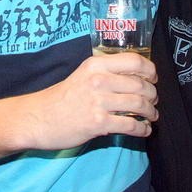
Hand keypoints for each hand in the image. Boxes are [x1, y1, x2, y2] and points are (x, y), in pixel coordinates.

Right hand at [22, 52, 158, 149]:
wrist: (38, 118)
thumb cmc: (63, 96)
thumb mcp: (83, 74)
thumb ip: (106, 72)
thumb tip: (136, 77)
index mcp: (96, 64)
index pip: (135, 61)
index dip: (150, 71)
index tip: (153, 79)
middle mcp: (99, 80)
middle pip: (141, 85)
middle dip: (152, 95)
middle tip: (153, 101)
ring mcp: (99, 102)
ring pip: (139, 105)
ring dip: (151, 112)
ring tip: (152, 115)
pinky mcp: (98, 123)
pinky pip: (130, 125)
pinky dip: (142, 129)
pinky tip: (144, 130)